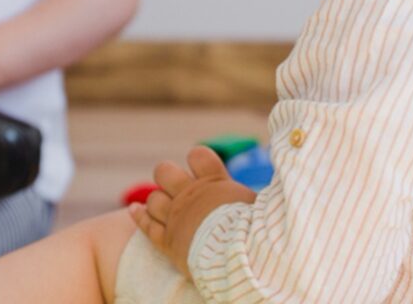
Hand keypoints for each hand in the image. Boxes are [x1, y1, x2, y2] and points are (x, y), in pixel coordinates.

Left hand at [130, 145, 256, 277]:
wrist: (236, 259)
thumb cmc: (254, 231)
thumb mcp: (259, 205)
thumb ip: (255, 192)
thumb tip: (279, 177)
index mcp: (213, 182)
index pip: (198, 154)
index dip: (197, 159)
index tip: (201, 168)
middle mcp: (190, 195)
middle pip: (164, 171)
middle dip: (168, 176)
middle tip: (178, 189)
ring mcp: (176, 217)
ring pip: (153, 198)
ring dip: (157, 202)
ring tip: (167, 209)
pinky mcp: (166, 241)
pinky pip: (145, 225)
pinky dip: (138, 216)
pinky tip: (133, 209)